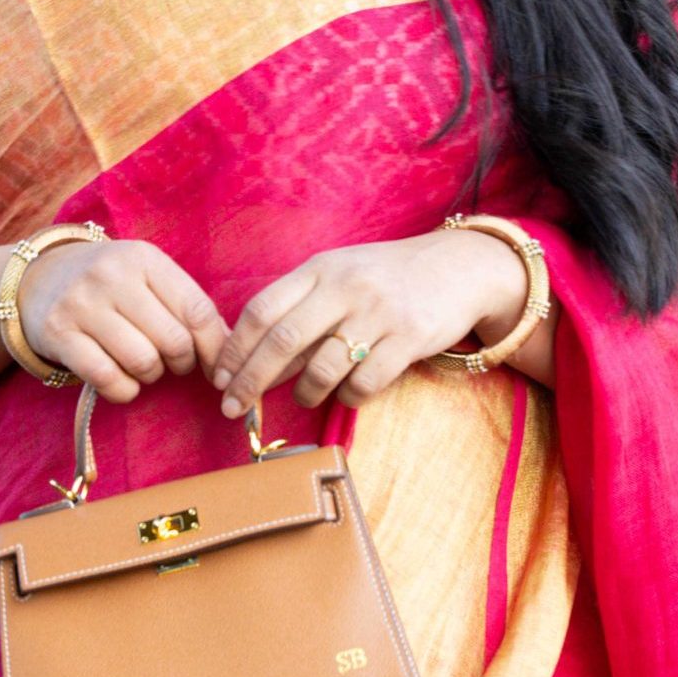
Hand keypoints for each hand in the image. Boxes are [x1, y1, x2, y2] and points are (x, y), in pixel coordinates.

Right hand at [17, 238, 230, 402]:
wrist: (38, 280)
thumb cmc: (109, 285)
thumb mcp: (147, 278)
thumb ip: (186, 305)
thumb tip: (230, 349)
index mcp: (144, 259)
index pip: (197, 311)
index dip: (215, 348)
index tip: (218, 367)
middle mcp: (112, 276)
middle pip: (174, 341)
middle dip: (181, 363)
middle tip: (171, 362)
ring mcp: (82, 304)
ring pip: (143, 362)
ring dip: (150, 376)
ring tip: (142, 365)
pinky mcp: (59, 335)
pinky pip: (108, 379)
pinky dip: (124, 390)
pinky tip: (121, 380)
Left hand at [211, 229, 550, 417]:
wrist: (459, 268)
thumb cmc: (385, 279)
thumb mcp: (339, 279)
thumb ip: (298, 312)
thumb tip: (251, 362)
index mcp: (320, 269)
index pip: (262, 309)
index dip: (235, 348)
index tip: (218, 377)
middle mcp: (346, 287)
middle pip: (283, 340)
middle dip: (251, 380)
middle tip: (233, 407)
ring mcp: (379, 312)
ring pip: (323, 367)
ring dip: (304, 392)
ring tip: (304, 397)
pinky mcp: (410, 338)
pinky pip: (365, 382)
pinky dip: (348, 396)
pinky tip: (347, 392)